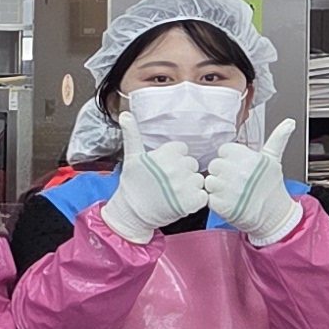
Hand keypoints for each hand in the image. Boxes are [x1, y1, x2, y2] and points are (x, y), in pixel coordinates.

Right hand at [103, 127, 208, 244]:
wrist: (132, 214)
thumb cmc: (132, 185)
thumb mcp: (131, 157)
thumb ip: (132, 134)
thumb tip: (125, 114)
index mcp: (165, 154)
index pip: (182, 150)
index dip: (174, 160)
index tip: (163, 170)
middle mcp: (176, 168)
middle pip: (192, 164)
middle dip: (183, 173)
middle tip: (167, 184)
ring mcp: (185, 185)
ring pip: (198, 179)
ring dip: (190, 186)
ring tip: (174, 193)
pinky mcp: (192, 202)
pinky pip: (203, 195)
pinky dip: (196, 199)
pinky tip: (182, 202)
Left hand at [206, 120, 304, 245]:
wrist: (274, 216)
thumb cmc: (273, 188)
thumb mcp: (274, 160)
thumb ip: (277, 139)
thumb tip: (289, 122)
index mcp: (248, 158)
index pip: (224, 150)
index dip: (230, 159)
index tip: (239, 167)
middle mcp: (237, 172)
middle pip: (215, 165)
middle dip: (222, 173)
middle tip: (236, 181)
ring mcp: (228, 189)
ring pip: (209, 181)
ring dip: (217, 187)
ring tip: (232, 192)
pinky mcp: (220, 205)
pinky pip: (208, 197)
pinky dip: (215, 200)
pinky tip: (229, 201)